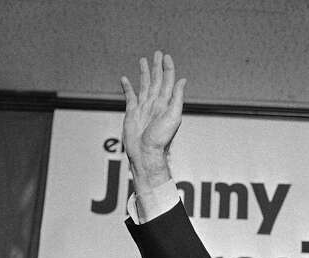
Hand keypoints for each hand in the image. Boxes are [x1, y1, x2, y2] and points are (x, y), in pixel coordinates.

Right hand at [120, 50, 186, 190]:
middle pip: (157, 80)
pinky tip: (125, 79)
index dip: (168, 68)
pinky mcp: (132, 112)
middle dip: (157, 66)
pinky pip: (130, 96)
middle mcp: (155, 103)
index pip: (168, 81)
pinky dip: (128, 87)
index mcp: (166, 103)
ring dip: (144, 73)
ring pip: (144, 85)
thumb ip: (177, 97)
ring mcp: (144, 107)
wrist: (145, 153)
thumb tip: (183, 80)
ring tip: (143, 60)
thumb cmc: (161, 139)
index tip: (166, 56)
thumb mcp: (173, 116)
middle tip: (157, 53)